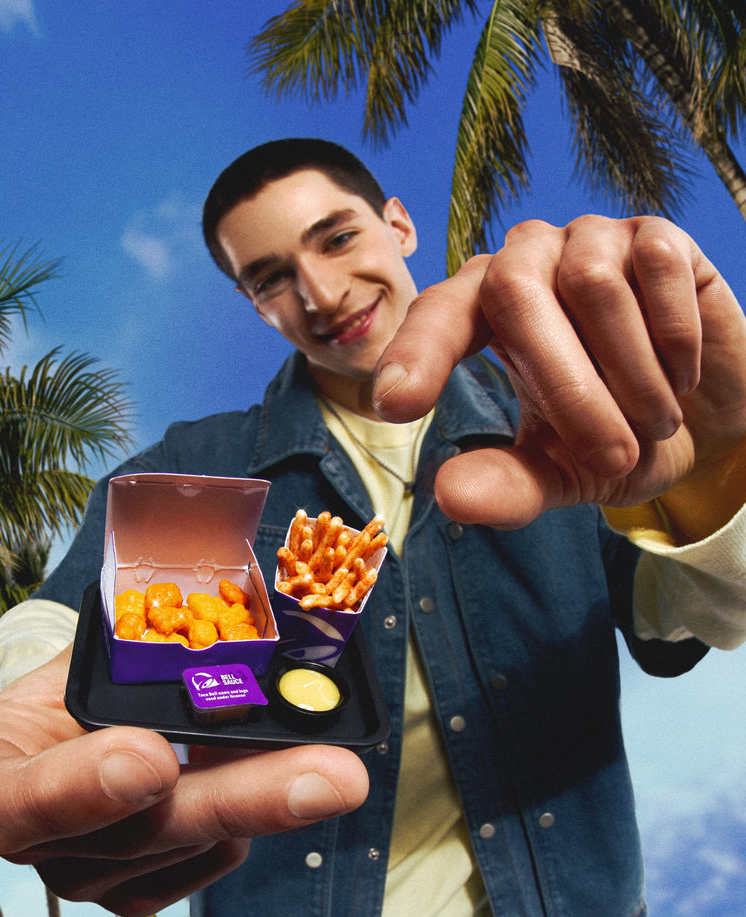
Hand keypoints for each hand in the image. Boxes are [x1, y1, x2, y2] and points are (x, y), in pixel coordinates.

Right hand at [0, 648, 368, 916]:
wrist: (76, 721)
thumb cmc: (80, 678)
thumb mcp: (90, 650)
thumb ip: (141, 652)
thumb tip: (237, 626)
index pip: (16, 803)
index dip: (82, 787)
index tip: (153, 757)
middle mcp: (37, 843)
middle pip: (139, 833)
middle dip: (245, 797)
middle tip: (333, 775)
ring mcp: (90, 876)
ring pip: (192, 845)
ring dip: (268, 791)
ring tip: (323, 748)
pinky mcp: (142, 889)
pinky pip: (215, 859)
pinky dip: (255, 811)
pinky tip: (269, 765)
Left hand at [374, 216, 745, 534]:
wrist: (705, 420)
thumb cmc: (616, 436)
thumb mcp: (560, 473)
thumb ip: (507, 483)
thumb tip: (448, 495)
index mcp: (482, 313)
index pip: (438, 314)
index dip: (418, 351)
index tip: (395, 406)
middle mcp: (526, 261)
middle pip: (515, 292)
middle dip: (565, 388)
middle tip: (613, 456)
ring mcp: (590, 240)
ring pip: (593, 285)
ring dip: (632, 374)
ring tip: (656, 421)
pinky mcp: (657, 236)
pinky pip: (659, 271)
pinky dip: (675, 341)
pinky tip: (683, 375)